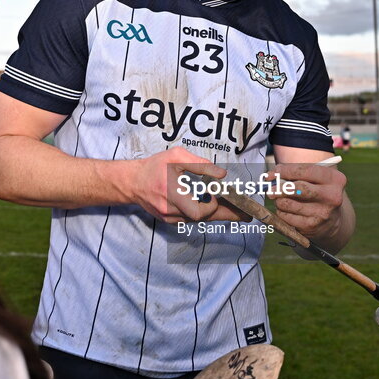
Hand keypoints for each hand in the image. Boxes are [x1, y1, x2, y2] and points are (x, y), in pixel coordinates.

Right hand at [125, 147, 248, 223]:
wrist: (132, 182)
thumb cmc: (154, 167)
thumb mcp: (176, 158)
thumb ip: (200, 165)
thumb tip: (222, 175)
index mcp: (173, 195)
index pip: (199, 212)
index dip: (213, 207)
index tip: (221, 194)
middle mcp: (172, 212)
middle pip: (205, 220)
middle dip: (227, 216)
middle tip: (247, 215)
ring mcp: (170, 219)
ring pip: (199, 220)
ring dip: (217, 214)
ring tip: (236, 210)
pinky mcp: (169, 220)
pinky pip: (191, 219)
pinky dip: (204, 213)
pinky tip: (214, 206)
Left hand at [265, 161, 345, 242]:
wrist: (331, 222)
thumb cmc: (317, 193)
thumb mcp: (315, 180)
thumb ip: (296, 175)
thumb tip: (270, 177)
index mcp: (335, 179)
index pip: (306, 171)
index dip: (286, 170)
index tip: (274, 172)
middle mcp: (332, 196)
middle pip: (298, 188)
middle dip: (280, 188)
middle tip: (270, 189)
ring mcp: (322, 213)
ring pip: (288, 203)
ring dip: (279, 201)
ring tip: (281, 200)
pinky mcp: (312, 226)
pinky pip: (286, 217)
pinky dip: (281, 212)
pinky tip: (287, 211)